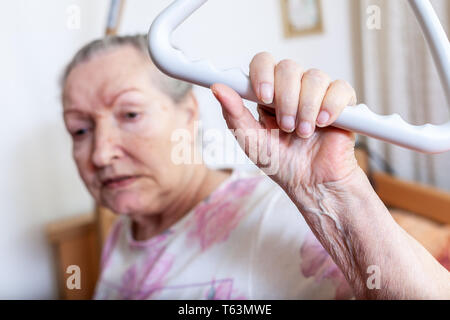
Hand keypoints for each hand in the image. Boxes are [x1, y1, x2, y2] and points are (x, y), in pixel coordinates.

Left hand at [211, 52, 358, 197]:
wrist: (311, 184)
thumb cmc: (281, 163)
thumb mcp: (251, 140)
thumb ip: (234, 113)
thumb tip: (217, 88)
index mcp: (269, 94)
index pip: (264, 62)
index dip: (263, 74)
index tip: (264, 96)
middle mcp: (293, 89)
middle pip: (289, 67)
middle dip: (286, 99)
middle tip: (286, 126)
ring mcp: (318, 94)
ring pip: (315, 77)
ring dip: (306, 107)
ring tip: (304, 133)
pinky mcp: (342, 103)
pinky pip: (340, 88)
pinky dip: (330, 105)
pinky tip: (323, 123)